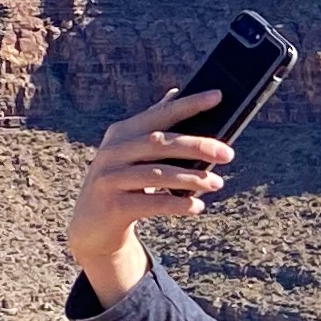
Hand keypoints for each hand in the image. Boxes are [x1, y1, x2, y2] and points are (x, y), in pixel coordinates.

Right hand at [65, 91, 231, 302]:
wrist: (92, 226)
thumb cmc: (124, 184)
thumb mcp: (134, 153)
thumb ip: (154, 127)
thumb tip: (176, 93)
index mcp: (121, 133)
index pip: (159, 114)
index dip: (189, 105)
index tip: (218, 96)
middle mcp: (111, 152)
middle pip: (160, 143)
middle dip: (197, 146)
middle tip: (228, 154)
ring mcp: (109, 179)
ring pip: (157, 174)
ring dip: (192, 179)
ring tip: (217, 183)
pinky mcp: (113, 207)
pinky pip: (152, 203)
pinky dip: (177, 204)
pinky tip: (196, 207)